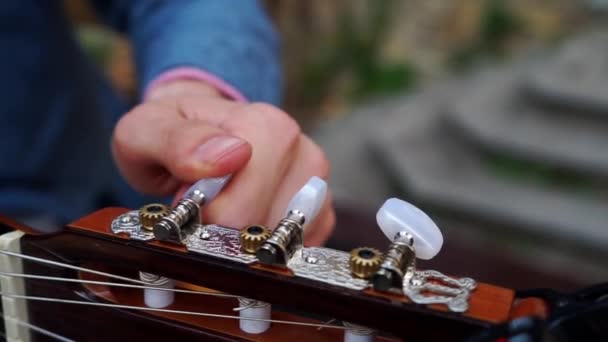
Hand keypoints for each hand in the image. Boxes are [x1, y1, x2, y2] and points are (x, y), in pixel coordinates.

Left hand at [111, 80, 333, 244]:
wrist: (197, 129)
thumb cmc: (172, 133)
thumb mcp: (147, 129)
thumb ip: (177, 141)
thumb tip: (230, 155)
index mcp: (267, 127)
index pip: (238, 209)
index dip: (204, 217)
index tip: (185, 202)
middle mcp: (302, 153)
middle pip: (260, 229)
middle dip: (222, 229)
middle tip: (201, 206)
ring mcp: (316, 184)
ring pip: (280, 244)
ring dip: (244, 240)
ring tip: (224, 208)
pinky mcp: (321, 211)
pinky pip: (298, 248)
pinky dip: (267, 247)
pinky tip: (246, 221)